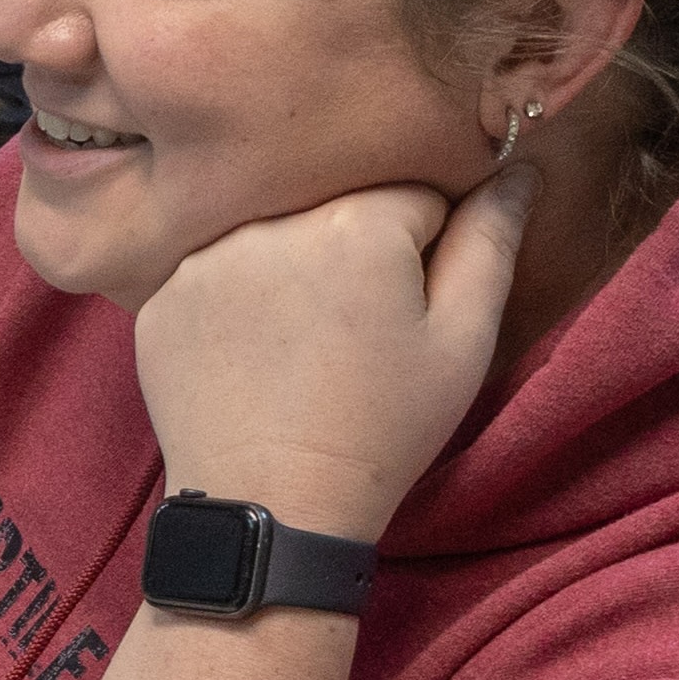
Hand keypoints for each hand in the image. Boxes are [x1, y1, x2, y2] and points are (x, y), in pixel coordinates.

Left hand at [132, 167, 536, 545]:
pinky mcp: (162, 299)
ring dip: (293, 269)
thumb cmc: (382, 429)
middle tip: (355, 331)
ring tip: (303, 345)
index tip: (409, 306)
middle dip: (356, 251)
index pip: (414, 194)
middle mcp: (269, 223)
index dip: (425, 248)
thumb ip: (491, 243)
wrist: (272, 509)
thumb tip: (516, 170)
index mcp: (355, 223)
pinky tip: (253, 354)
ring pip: (273, 234)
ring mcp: (203, 260)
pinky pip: (215, 273)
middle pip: (335, 207)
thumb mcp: (462, 342)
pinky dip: (238, 300)